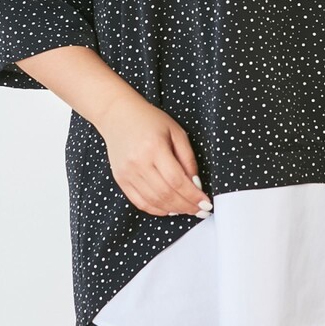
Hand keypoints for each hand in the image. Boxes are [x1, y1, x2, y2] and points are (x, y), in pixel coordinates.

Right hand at [96, 87, 212, 218]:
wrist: (118, 115)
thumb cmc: (149, 120)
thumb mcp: (176, 132)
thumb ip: (188, 158)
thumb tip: (196, 184)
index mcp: (154, 147)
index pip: (177, 180)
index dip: (193, 195)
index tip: (206, 203)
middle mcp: (138, 162)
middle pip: (166, 194)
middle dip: (187, 206)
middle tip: (201, 210)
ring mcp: (127, 173)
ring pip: (154, 201)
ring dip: (174, 210)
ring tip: (188, 209)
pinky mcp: (120, 180)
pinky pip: (140, 202)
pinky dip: (156, 209)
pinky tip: (169, 209)